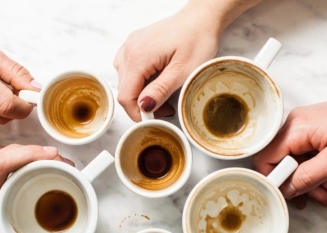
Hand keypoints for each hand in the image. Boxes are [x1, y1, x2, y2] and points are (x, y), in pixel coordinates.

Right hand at [114, 3, 220, 120]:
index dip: (138, 113)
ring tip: (163, 94)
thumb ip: (160, 90)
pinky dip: (140, 79)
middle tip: (166, 108)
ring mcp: (130, 45)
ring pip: (125, 80)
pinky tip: (156, 79)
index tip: (154, 119)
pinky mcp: (135, 43)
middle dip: (142, 104)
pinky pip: (129, 68)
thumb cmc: (197, 39)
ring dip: (140, 92)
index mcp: (138, 57)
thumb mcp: (182, 71)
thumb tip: (143, 107)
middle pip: (124, 89)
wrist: (202, 18)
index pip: (125, 96)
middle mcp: (129, 50)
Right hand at [253, 77, 326, 208]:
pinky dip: (315, 170)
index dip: (273, 179)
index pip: (266, 157)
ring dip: (308, 180)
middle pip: (279, 160)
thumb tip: (285, 189)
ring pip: (293, 159)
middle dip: (295, 183)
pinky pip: (304, 153)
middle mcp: (296, 123)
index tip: (287, 195)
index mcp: (296, 127)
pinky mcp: (314, 129)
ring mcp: (304, 125)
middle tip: (312, 199)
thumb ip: (308, 177)